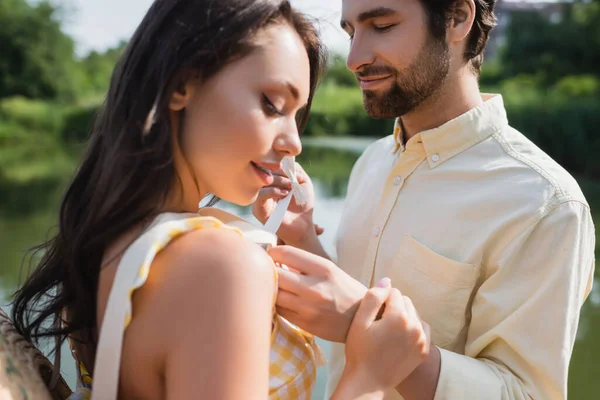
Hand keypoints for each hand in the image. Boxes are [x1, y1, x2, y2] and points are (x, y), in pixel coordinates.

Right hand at [253, 162, 319, 246]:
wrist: (304, 225)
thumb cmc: (303, 204)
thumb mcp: (303, 182)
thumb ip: (296, 169)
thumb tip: (285, 161)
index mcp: (271, 181)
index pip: (268, 166)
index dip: (280, 165)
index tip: (292, 172)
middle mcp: (262, 188)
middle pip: (263, 172)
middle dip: (280, 174)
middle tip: (292, 181)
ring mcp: (259, 199)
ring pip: (261, 182)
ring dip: (278, 182)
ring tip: (290, 188)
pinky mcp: (258, 210)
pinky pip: (260, 195)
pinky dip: (273, 191)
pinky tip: (284, 194)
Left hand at [267, 245, 366, 341]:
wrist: (364, 319)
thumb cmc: (345, 291)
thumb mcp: (331, 271)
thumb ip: (305, 264)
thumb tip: (275, 257)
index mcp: (323, 268)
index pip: (285, 253)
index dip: (272, 252)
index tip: (270, 255)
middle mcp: (315, 287)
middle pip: (275, 274)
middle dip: (267, 270)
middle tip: (266, 270)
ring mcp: (308, 307)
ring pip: (274, 294)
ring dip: (269, 288)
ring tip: (271, 285)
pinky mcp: (304, 323)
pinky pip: (279, 310)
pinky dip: (275, 303)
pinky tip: (279, 300)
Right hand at [339, 279, 430, 395]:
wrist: (368, 381)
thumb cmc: (360, 350)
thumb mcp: (360, 321)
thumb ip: (373, 297)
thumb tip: (387, 281)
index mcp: (399, 317)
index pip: (393, 292)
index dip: (381, 300)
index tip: (373, 314)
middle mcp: (415, 326)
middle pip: (406, 301)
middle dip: (394, 306)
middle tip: (379, 322)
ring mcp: (422, 339)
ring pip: (414, 314)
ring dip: (404, 316)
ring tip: (389, 330)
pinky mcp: (424, 350)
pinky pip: (422, 328)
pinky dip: (414, 327)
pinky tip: (400, 336)